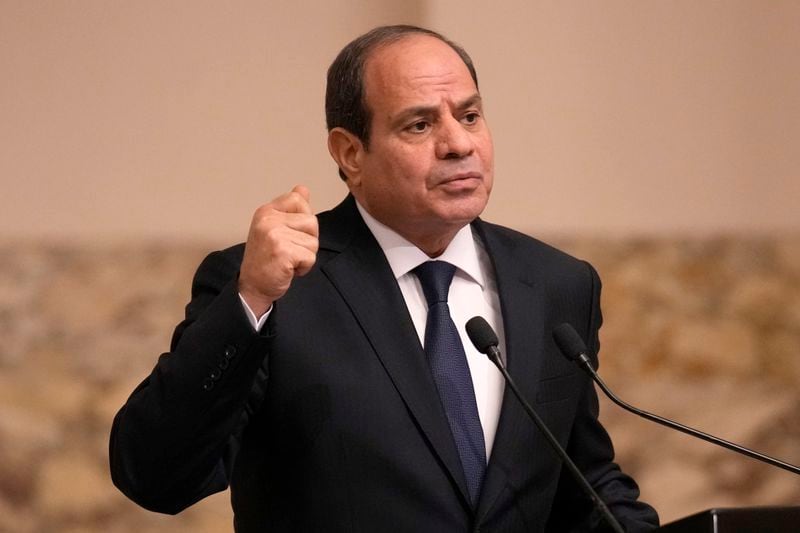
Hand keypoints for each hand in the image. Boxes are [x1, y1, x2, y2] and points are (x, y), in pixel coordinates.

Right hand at [238, 185, 318, 316]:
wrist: (252, 287)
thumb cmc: (265, 260)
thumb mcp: (274, 228)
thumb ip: (290, 209)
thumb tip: (303, 188)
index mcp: (266, 211)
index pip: (298, 199)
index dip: (303, 219)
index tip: (291, 233)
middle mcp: (268, 219)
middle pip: (311, 221)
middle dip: (307, 240)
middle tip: (289, 250)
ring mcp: (274, 234)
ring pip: (313, 241)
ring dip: (305, 255)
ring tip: (288, 260)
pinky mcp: (282, 251)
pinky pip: (310, 257)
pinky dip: (304, 268)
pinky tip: (288, 269)